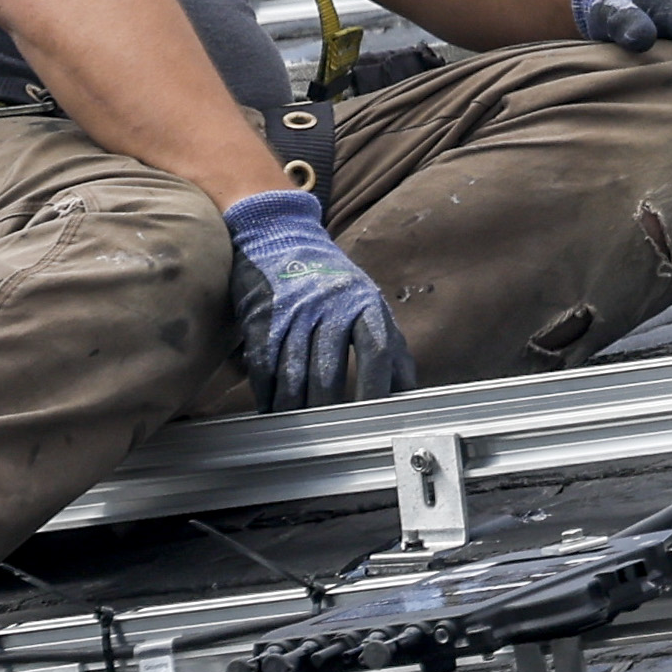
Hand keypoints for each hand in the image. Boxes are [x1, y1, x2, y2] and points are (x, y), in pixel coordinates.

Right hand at [221, 188, 412, 408]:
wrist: (280, 236)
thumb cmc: (333, 282)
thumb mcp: (369, 305)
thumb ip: (391, 348)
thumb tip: (411, 395)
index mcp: (364, 304)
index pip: (376, 351)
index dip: (375, 387)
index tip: (373, 419)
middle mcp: (330, 307)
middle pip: (328, 369)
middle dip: (326, 407)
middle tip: (328, 435)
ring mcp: (293, 312)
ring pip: (292, 373)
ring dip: (294, 407)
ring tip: (298, 430)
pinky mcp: (260, 317)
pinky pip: (263, 364)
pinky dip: (266, 392)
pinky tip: (271, 410)